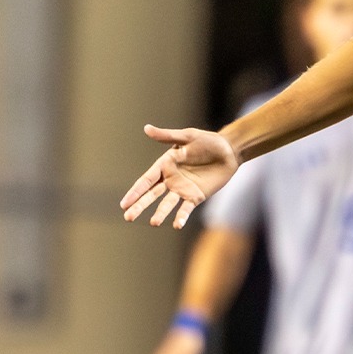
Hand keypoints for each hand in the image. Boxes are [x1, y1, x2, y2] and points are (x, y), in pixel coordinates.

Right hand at [121, 125, 239, 228]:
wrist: (229, 151)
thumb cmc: (208, 141)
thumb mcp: (187, 136)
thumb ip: (167, 136)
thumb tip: (146, 128)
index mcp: (165, 165)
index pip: (146, 180)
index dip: (135, 192)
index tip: (123, 204)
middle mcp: (171, 179)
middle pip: (151, 195)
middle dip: (140, 206)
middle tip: (128, 217)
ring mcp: (183, 189)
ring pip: (167, 204)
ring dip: (160, 213)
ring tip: (154, 223)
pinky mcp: (196, 196)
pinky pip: (186, 208)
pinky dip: (181, 217)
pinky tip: (177, 225)